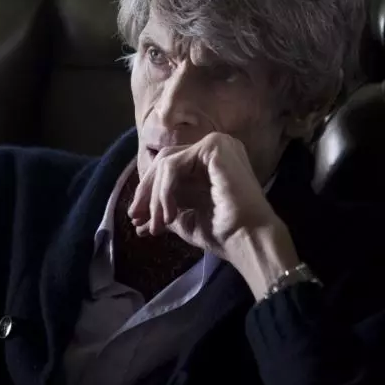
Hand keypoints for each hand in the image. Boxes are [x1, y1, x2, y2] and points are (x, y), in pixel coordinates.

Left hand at [128, 132, 299, 297]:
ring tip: (157, 224)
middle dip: (147, 192)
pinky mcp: (213, 146)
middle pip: (165, 161)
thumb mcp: (184, 217)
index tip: (136, 219)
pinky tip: (170, 216)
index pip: (170, 166)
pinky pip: (174, 165)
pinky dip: (165, 191)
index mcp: (210, 161)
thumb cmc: (223, 233)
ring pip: (166, 163)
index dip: (149, 191)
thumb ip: (164, 209)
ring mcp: (216, 143)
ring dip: (156, 197)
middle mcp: (215, 148)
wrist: (248, 240)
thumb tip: (138, 220)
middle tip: (136, 218)